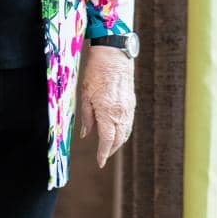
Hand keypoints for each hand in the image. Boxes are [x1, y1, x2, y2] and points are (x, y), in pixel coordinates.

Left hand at [79, 46, 135, 167]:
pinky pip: (128, 123)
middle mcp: (120, 113)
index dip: (103, 153)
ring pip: (125, 132)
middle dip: (110, 150)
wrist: (114, 55)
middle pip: (118, 139)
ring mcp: (128, 108)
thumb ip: (87, 116)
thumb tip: (86, 133)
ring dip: (118, 142)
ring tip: (109, 148)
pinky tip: (118, 133)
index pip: (107, 140)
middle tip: (102, 157)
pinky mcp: (131, 103)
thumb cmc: (96, 71)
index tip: (99, 163)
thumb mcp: (85, 94)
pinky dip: (123, 132)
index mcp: (107, 112)